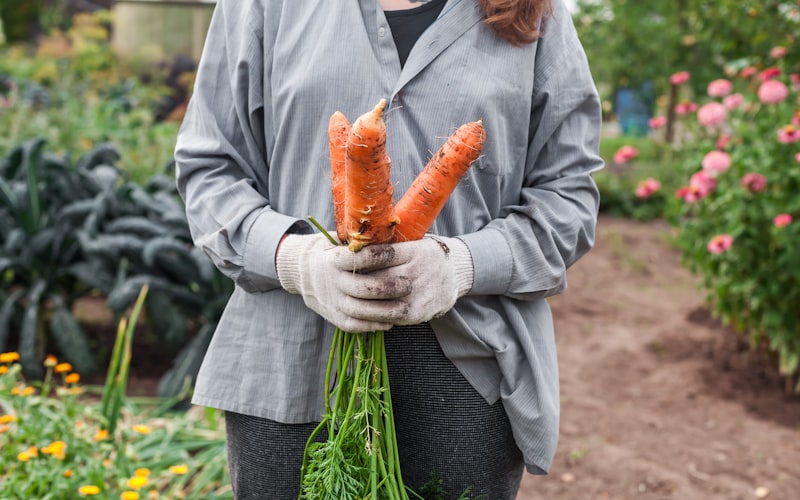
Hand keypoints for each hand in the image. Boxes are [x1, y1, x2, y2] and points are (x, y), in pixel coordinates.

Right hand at [276, 233, 411, 331]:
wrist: (302, 273)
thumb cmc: (332, 253)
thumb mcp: (340, 242)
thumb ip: (360, 242)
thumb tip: (390, 234)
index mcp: (333, 260)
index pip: (355, 259)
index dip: (376, 256)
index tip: (394, 253)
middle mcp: (331, 282)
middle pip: (361, 288)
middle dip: (388, 287)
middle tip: (408, 285)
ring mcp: (332, 301)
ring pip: (359, 310)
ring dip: (385, 310)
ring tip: (405, 307)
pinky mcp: (334, 317)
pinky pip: (354, 325)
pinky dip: (373, 325)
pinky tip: (391, 321)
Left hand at [342, 236, 473, 324]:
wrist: (454, 274)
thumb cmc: (424, 254)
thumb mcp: (414, 241)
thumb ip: (390, 243)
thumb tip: (355, 241)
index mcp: (417, 251)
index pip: (382, 254)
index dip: (360, 258)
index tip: (344, 258)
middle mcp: (419, 272)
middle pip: (379, 278)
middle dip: (357, 279)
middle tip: (339, 279)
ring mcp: (419, 294)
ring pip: (382, 299)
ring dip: (361, 299)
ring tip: (346, 294)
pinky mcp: (418, 312)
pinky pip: (389, 315)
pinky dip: (373, 313)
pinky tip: (361, 308)